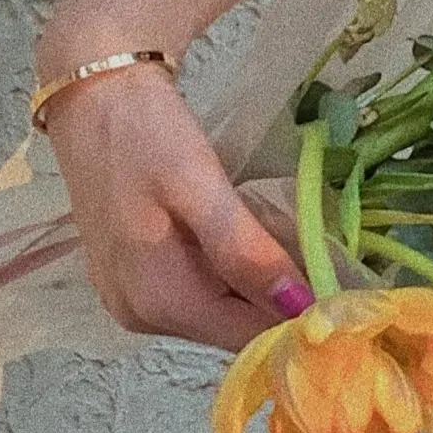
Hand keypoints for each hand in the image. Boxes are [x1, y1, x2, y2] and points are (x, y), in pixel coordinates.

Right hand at [38, 62, 313, 350]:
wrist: (91, 93)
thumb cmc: (145, 133)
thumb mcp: (201, 186)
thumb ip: (246, 252)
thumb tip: (300, 307)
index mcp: (160, 300)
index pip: (249, 338)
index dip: (298, 318)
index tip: (341, 287)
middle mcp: (140, 316)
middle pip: (231, 330)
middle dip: (276, 302)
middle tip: (320, 257)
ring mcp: (130, 301)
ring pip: (215, 314)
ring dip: (252, 289)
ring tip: (285, 244)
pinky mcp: (128, 280)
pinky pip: (193, 294)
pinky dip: (224, 276)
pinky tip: (242, 242)